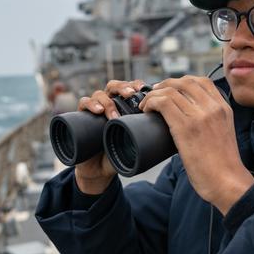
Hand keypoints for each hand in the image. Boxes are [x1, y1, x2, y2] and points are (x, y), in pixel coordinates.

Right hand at [74, 79, 147, 194]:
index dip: (136, 85)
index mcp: (123, 106)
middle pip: (114, 86)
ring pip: (99, 93)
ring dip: (107, 101)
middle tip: (131, 94)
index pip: (129, 88)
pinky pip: (83, 103)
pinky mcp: (81, 116)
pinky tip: (97, 111)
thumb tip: (172, 139)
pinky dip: (90, 104)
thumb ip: (149, 140)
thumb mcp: (135, 144)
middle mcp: (108, 104)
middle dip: (123, 87)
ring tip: (113, 115)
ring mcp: (94, 109)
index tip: (145, 89)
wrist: (98, 169)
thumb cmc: (119, 154)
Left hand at [139, 76, 253, 214]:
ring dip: (153, 94)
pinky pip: (163, 103)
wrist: (228, 182)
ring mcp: (199, 116)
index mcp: (223, 108)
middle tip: (153, 94)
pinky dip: (151, 102)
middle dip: (165, 85)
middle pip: (184, 81)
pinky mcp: (185, 127)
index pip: (202, 81)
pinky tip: (146, 109)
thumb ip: (210, 122)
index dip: (181, 82)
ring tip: (146, 104)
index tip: (170, 89)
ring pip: (171, 90)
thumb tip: (187, 120)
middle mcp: (212, 108)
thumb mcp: (223, 134)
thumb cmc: (223, 166)